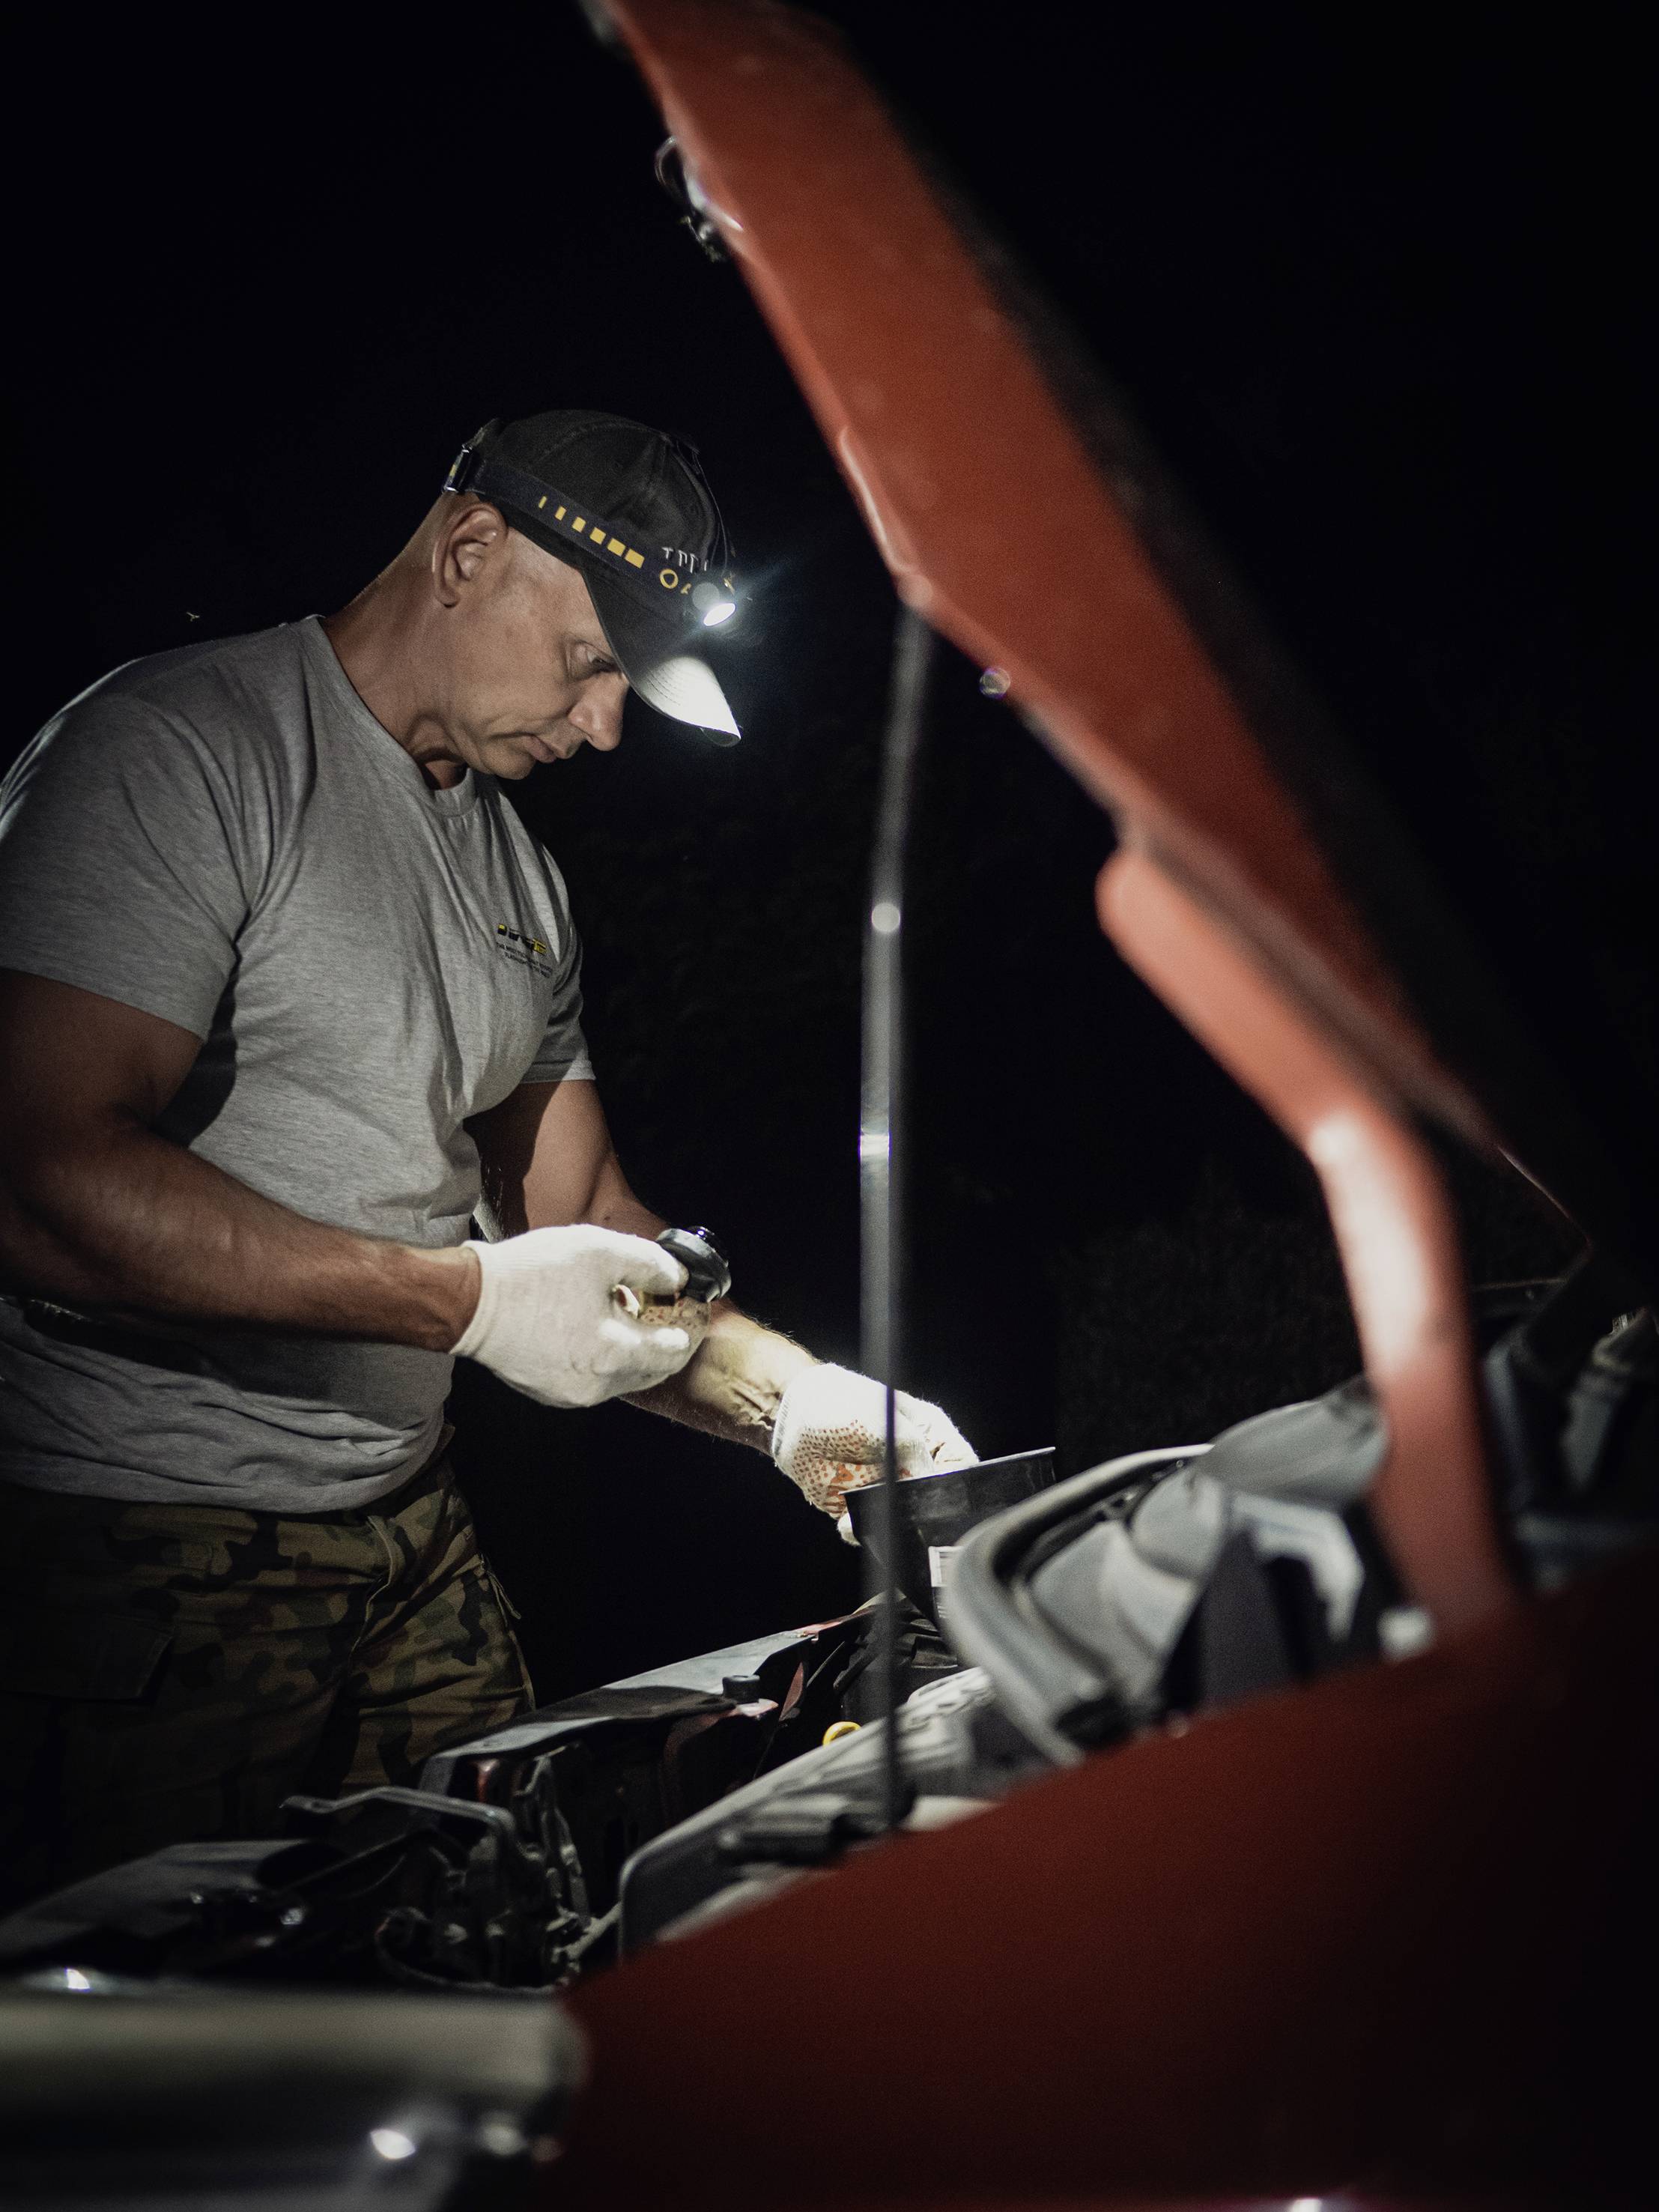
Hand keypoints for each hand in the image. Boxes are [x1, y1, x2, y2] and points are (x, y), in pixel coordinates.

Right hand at [452, 1225, 704, 1407]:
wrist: (469, 1303)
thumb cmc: (531, 1274)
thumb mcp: (597, 1251)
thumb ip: (647, 1263)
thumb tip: (677, 1275)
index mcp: (613, 1354)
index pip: (673, 1353)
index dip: (689, 1330)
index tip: (693, 1311)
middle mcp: (596, 1385)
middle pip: (649, 1371)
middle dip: (663, 1345)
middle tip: (666, 1315)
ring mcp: (570, 1394)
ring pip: (621, 1378)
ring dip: (632, 1353)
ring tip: (626, 1317)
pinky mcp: (548, 1392)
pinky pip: (592, 1380)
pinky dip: (603, 1360)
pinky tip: (593, 1330)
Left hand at [770, 1362, 975, 1537]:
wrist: (792, 1414)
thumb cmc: (841, 1401)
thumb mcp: (883, 1420)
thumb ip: (911, 1450)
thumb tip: (931, 1486)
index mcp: (932, 1437)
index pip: (962, 1469)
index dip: (957, 1488)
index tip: (937, 1498)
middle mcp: (915, 1467)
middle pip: (936, 1504)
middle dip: (921, 1517)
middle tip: (902, 1518)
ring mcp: (889, 1489)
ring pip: (903, 1523)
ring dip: (888, 1528)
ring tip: (863, 1518)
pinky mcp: (861, 1505)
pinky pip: (871, 1530)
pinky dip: (861, 1532)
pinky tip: (847, 1522)